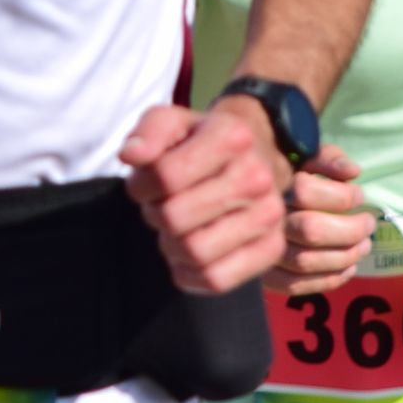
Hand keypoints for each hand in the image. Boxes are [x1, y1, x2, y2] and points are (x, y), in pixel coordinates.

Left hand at [119, 99, 288, 293]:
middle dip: (155, 215)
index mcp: (233, 136)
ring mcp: (269, 215)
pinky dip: (189, 275)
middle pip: (175, 218)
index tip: (145, 183)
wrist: (254, 158)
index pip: (165, 176)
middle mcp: (257, 176)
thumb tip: (131, 156)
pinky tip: (185, 256)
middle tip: (162, 206)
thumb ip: (147, 133)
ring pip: (195, 252)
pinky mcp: (271, 250)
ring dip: (170, 246)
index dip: (140, 185)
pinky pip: (216, 279)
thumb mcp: (171, 123)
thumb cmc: (201, 144)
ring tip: (175, 229)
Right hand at [267, 144, 375, 297]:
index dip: (341, 196)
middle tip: (368, 224)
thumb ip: (329, 158)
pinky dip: (328, 280)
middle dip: (350, 230)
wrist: (248, 201)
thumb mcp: (306, 156)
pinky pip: (295, 285)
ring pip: (305, 261)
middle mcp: (265, 218)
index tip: (360, 195)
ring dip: (344, 257)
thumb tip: (353, 172)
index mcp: (273, 185)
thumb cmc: (287, 175)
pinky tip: (348, 268)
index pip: (307, 192)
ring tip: (364, 246)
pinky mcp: (264, 276)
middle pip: (310, 230)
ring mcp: (262, 249)